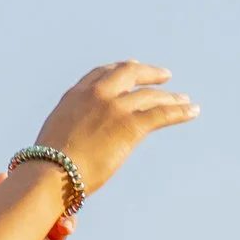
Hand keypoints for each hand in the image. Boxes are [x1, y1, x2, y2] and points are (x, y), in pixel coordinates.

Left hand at [0, 174, 66, 239]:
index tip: (1, 180)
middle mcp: (9, 238)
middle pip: (16, 201)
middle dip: (28, 187)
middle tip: (41, 181)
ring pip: (43, 210)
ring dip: (53, 204)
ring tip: (61, 211)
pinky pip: (60, 226)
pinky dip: (66, 220)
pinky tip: (69, 228)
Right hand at [34, 58, 196, 197]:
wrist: (51, 173)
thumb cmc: (47, 166)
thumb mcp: (56, 136)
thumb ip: (71, 128)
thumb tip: (75, 142)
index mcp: (76, 95)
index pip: (102, 73)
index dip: (119, 69)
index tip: (131, 66)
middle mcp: (97, 94)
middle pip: (129, 73)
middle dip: (148, 73)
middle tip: (164, 76)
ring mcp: (115, 107)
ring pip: (150, 95)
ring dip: (170, 97)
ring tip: (185, 100)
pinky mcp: (130, 125)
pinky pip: (162, 113)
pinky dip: (180, 111)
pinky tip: (192, 111)